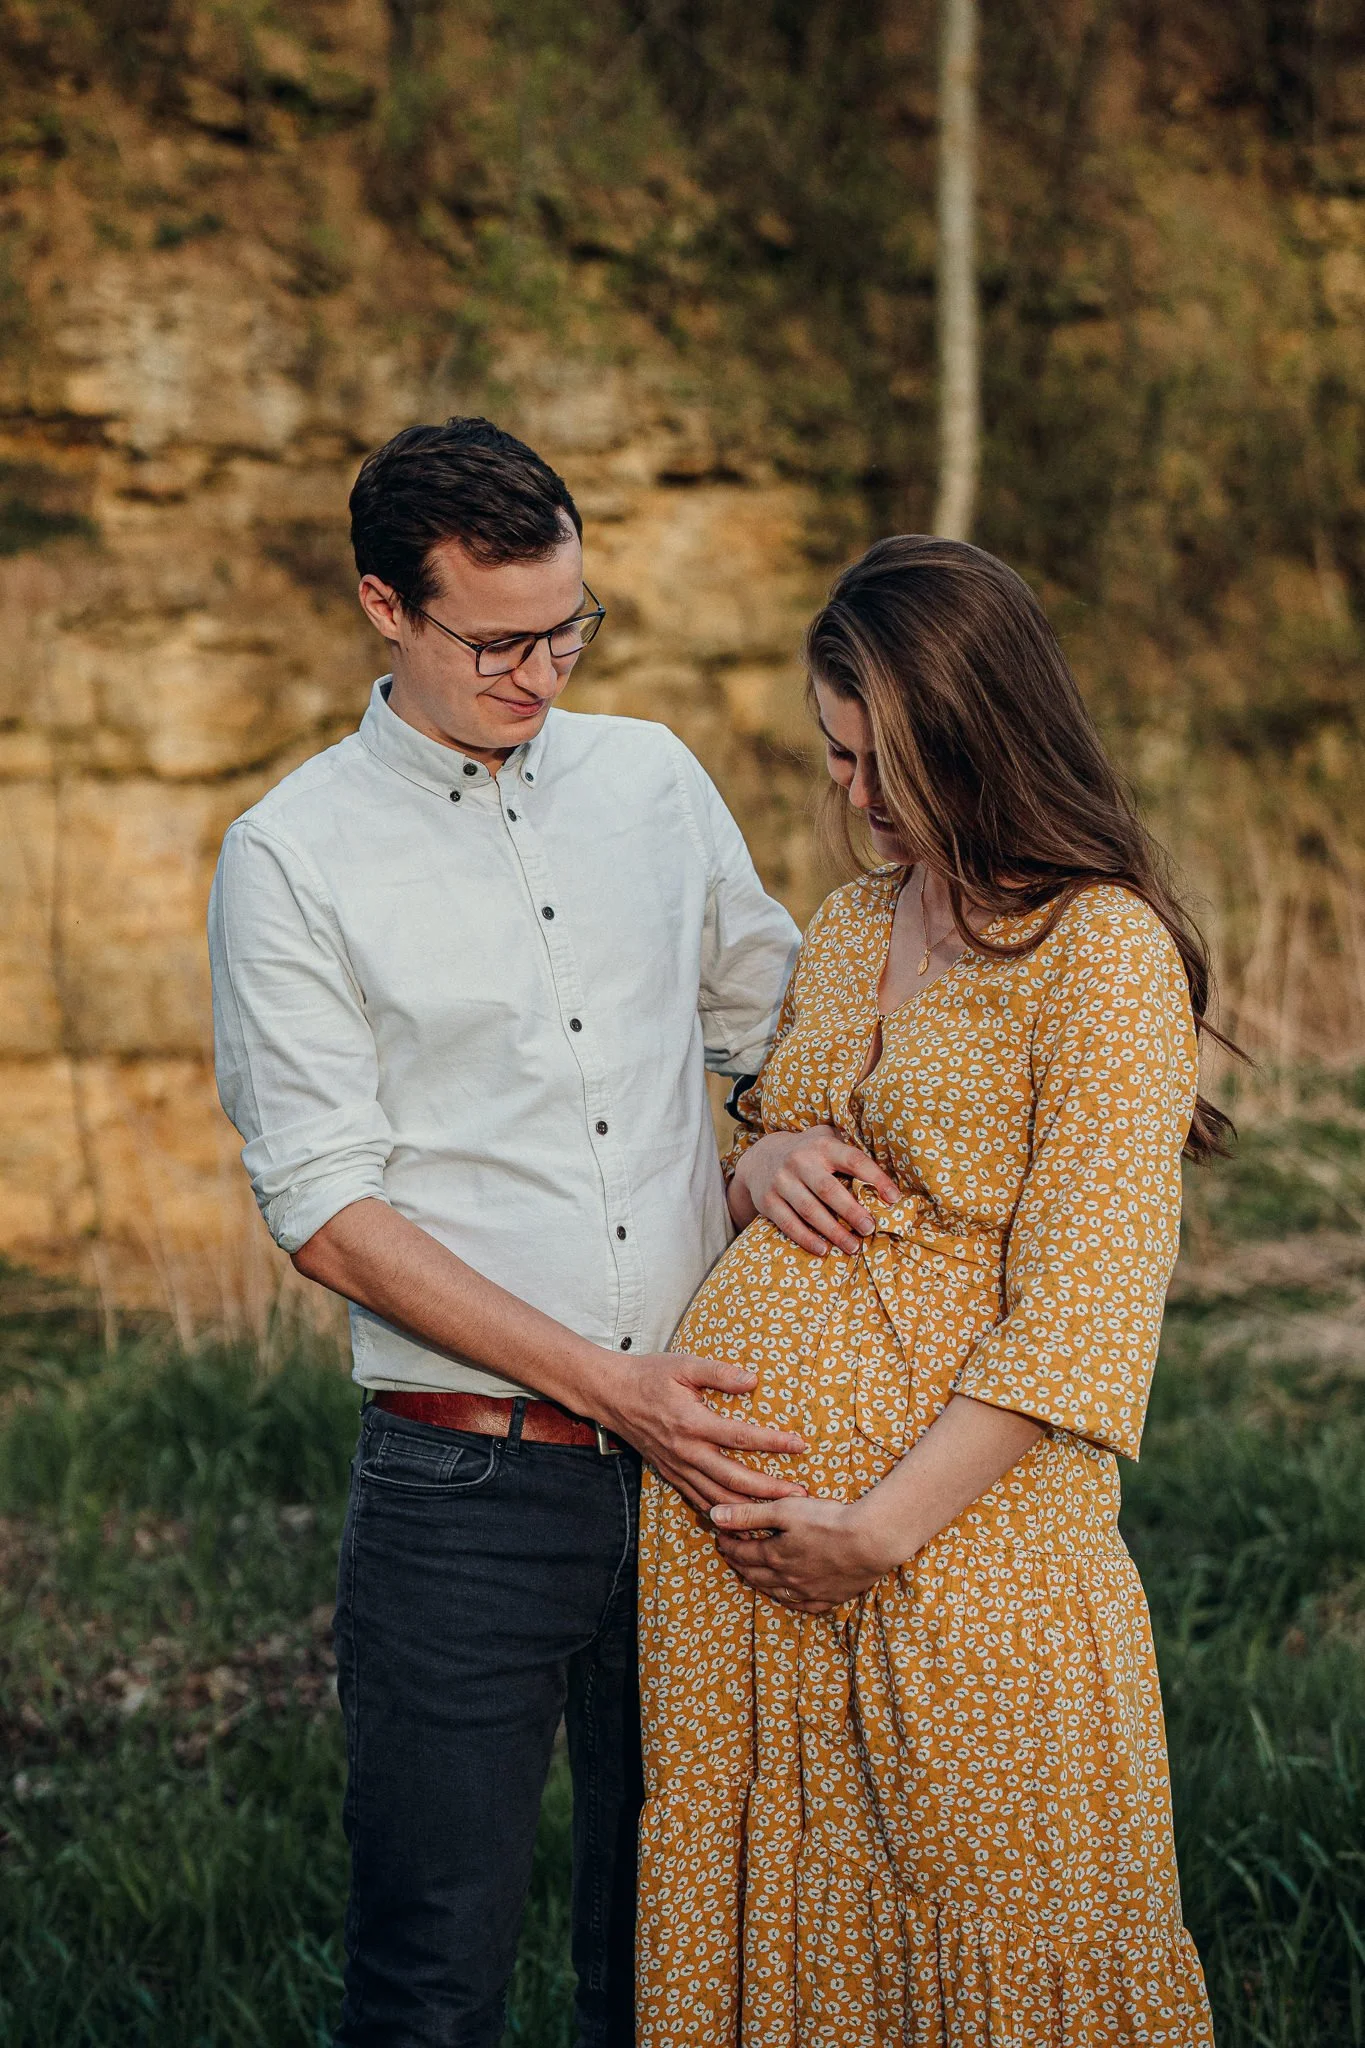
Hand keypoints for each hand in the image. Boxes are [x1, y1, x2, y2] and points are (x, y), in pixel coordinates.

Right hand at [592, 1352, 809, 1516]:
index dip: (772, 1442)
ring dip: (749, 1508)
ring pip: (717, 1497)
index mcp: (693, 1422)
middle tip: (799, 1496)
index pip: (740, 1437)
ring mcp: (677, 1467)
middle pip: (734, 1478)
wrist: (612, 1395)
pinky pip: (698, 1499)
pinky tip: (740, 1517)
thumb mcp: (685, 1365)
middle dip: (769, 1490)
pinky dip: (721, 1511)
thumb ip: (719, 1373)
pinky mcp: (670, 1474)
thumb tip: (753, 1380)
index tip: (799, 1445)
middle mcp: (686, 1451)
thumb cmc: (650, 1376)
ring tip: (777, 1512)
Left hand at [708, 1492, 902, 1612]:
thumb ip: (748, 1515)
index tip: (721, 1538)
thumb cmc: (827, 1520)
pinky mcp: (830, 1597)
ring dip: (760, 1582)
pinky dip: (790, 1600)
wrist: (870, 1541)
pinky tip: (789, 1597)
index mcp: (775, 1556)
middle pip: (756, 1574)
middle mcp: (788, 1579)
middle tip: (730, 1555)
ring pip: (776, 1592)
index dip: (729, 1544)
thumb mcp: (784, 1510)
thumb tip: (714, 1516)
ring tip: (752, 1574)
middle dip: (739, 1563)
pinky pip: (804, 1605)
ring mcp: (809, 1591)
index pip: (743, 1552)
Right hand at [729, 1126, 900, 1256]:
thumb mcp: (826, 1138)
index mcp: (822, 1145)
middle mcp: (799, 1161)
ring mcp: (781, 1181)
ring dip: (833, 1231)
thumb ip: (851, 1147)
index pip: (854, 1160)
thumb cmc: (807, 1152)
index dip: (876, 1179)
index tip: (894, 1199)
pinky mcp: (768, 1201)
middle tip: (870, 1228)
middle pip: (829, 1189)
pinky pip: (789, 1223)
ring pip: (809, 1210)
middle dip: (852, 1211)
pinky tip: (824, 1250)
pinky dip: (807, 1239)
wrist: (759, 1157)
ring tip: (853, 1247)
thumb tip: (892, 1164)